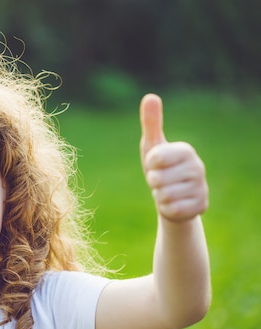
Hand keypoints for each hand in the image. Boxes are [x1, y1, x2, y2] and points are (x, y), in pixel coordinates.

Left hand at [140, 94, 207, 221]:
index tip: (156, 165)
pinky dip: (167, 209)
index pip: (155, 158)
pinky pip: (172, 210)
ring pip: (164, 196)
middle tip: (161, 181)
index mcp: (186, 150)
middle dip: (153, 183)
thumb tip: (150, 96)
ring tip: (167, 191)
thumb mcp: (152, 146)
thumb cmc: (160, 168)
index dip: (150, 165)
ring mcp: (201, 187)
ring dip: (159, 196)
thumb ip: (151, 123)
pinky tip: (173, 203)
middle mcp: (198, 167)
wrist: (173, 197)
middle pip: (157, 179)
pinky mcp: (201, 206)